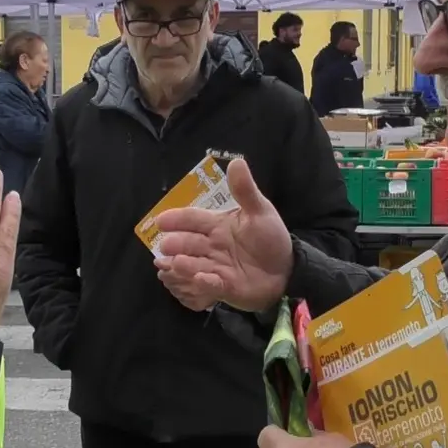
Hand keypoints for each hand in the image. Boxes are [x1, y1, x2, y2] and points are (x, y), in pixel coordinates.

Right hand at [154, 159, 291, 311]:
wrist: (287, 269)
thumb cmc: (269, 238)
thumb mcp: (260, 211)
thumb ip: (245, 190)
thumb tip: (236, 161)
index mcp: (216, 225)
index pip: (193, 219)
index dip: (177, 219)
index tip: (160, 220)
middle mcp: (211, 246)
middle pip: (189, 243)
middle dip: (176, 244)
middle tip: (165, 246)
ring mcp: (215, 267)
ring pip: (194, 264)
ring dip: (184, 264)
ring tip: (175, 263)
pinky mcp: (223, 286)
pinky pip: (211, 284)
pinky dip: (205, 283)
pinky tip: (200, 279)